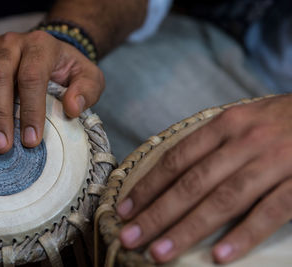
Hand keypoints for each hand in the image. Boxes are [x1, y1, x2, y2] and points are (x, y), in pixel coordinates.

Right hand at [0, 31, 103, 153]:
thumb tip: (73, 108)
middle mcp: (11, 44)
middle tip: (1, 146)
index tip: (30, 140)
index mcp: (41, 47)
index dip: (30, 110)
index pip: (32, 77)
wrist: (48, 49)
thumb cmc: (67, 69)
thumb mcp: (88, 77)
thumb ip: (86, 90)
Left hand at [116, 95, 291, 263]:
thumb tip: (170, 172)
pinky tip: (219, 257)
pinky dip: (244, 235)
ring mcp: (275, 161)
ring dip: (188, 229)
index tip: (125, 209)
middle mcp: (245, 141)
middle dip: (157, 213)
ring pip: (223, 200)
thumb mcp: (242, 120)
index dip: (149, 186)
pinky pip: (270, 212)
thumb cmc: (280, 121)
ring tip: (159, 252)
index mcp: (226, 125)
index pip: (177, 159)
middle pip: (192, 183)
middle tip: (129, 237)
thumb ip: (210, 143)